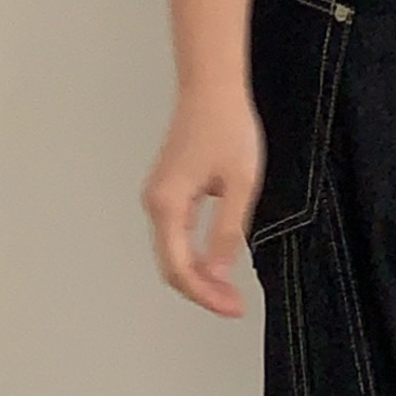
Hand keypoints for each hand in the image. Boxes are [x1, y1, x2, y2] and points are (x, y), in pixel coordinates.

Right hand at [142, 91, 264, 319]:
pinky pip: (176, 234)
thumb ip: (226, 232)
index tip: (233, 307)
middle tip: (234, 305)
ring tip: (229, 291)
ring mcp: (159, 196)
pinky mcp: (168, 189)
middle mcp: (155, 203)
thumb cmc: (226, 126)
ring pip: (172, 252)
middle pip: (171, 265)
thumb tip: (218, 274)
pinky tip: (217, 262)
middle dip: (202, 291)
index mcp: (168, 204)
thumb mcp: (240, 184)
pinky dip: (194, 254)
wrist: (211, 88)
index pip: (180, 268)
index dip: (206, 295)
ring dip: (198, 275)